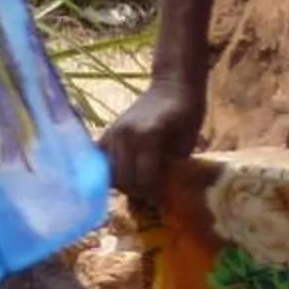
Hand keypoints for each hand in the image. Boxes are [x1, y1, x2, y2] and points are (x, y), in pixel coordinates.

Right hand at [99, 76, 206, 208]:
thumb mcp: (186, 143)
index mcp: (149, 136)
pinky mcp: (108, 131)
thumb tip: (162, 195)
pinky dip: (110, 170)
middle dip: (136, 192)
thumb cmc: (187, 113)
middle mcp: (125, 135)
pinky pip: (101, 159)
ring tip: (138, 186)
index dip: (153, 195)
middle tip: (150, 198)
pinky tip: (123, 174)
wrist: (172, 85)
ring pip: (109, 172)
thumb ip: (171, 168)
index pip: (144, 178)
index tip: (161, 203)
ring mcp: (113, 132)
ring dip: (123, 183)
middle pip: (123, 178)